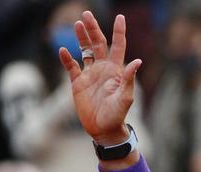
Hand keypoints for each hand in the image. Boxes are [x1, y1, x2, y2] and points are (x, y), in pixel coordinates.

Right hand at [58, 12, 140, 145]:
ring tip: (77, 24)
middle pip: (98, 43)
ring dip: (81, 38)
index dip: (119, 32)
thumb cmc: (118, 114)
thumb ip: (129, 78)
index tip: (120, 17)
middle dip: (93, 29)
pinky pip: (71, 67)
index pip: (118, 46)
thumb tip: (137, 61)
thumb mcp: (125, 97)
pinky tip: (63, 50)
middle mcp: (103, 69)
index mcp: (116, 70)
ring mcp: (90, 74)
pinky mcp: (78, 83)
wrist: (103, 129)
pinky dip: (67, 58)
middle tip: (86, 14)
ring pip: (84, 51)